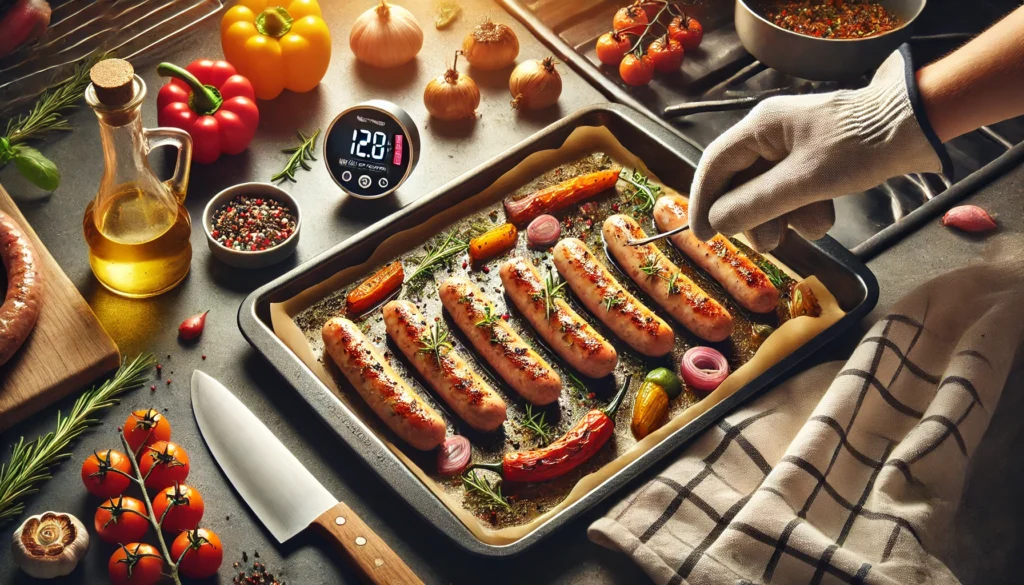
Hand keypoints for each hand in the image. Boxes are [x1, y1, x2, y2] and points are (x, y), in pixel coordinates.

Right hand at [689, 48, 948, 251]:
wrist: (919, 128)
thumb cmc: (859, 147)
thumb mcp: (804, 181)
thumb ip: (756, 204)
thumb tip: (717, 222)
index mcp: (761, 127)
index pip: (713, 165)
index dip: (703, 201)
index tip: (702, 235)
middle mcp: (771, 134)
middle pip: (740, 183)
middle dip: (754, 216)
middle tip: (767, 243)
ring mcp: (794, 148)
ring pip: (769, 193)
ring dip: (784, 217)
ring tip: (808, 227)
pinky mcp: (816, 162)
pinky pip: (794, 193)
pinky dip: (806, 210)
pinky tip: (826, 215)